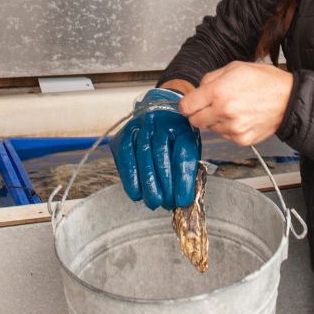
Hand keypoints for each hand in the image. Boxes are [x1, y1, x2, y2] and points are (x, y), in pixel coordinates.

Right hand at [110, 88, 200, 209]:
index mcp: (181, 125)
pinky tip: (136, 193)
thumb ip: (187, 165)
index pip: (183, 154)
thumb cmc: (175, 133)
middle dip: (165, 186)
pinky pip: (126, 158)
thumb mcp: (189, 143)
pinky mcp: (124, 135)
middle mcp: (160, 123)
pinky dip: (130, 178)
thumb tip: (183, 196)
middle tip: (167, 204)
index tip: (183, 200)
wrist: (156, 109)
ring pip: (143, 158)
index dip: (183, 180)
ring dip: (148, 185)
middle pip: (161, 157)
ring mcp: (140, 127)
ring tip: (154, 202)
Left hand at [178, 62, 292, 145]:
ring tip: (234, 109)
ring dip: (216, 121)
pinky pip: (225, 136)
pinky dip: (229, 129)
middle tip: (212, 105)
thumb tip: (197, 90)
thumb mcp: (234, 67)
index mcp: (218, 91)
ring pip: (211, 129)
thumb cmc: (265, 81)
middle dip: (199, 113)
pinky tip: (241, 118)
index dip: (186, 104)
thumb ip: (210, 78)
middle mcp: (224, 112)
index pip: (186, 106)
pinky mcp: (242, 139)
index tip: (190, 104)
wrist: (289, 98)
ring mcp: (233, 128)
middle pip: (194, 121)